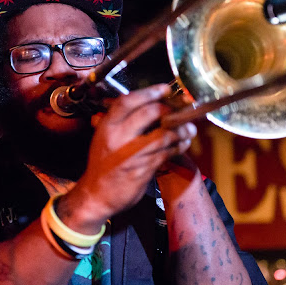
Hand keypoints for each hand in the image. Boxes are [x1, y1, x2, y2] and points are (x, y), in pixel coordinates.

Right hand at [59, 84, 196, 229]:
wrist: (96, 195)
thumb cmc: (103, 165)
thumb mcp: (103, 138)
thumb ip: (120, 122)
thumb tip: (145, 105)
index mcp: (107, 126)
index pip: (128, 101)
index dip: (149, 92)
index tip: (164, 89)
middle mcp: (118, 137)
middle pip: (149, 113)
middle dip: (169, 110)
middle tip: (179, 111)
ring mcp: (132, 154)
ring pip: (164, 134)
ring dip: (181, 129)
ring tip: (189, 129)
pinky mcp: (143, 169)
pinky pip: (167, 153)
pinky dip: (179, 146)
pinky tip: (183, 144)